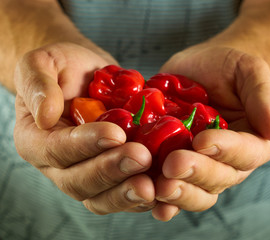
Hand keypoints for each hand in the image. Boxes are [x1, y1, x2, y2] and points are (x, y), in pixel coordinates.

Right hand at [13, 42, 155, 213]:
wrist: (87, 76)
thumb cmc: (63, 68)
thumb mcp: (42, 62)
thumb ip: (38, 83)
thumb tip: (45, 115)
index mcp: (36, 139)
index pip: (56, 150)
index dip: (86, 145)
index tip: (116, 134)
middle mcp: (57, 165)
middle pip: (79, 182)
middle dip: (111, 171)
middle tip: (141, 158)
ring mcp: (85, 173)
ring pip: (100, 198)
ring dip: (126, 193)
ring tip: (153, 185)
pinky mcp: (111, 175)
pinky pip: (122, 194)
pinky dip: (141, 196)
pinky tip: (162, 190)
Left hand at [151, 44, 269, 220]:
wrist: (201, 70)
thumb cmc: (229, 68)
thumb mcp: (249, 71)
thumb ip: (262, 97)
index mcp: (255, 141)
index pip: (246, 152)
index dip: (225, 150)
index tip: (203, 140)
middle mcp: (231, 162)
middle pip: (220, 178)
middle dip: (197, 173)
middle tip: (172, 165)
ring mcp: (203, 167)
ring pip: (197, 192)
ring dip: (179, 194)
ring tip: (159, 188)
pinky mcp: (177, 166)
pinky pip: (173, 188)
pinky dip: (163, 200)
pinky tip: (150, 201)